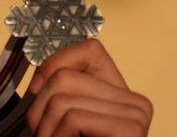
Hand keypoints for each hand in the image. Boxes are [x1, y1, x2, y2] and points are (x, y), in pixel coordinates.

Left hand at [26, 39, 152, 136]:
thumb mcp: (65, 120)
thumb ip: (60, 93)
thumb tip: (39, 80)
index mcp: (120, 93)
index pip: (89, 48)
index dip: (56, 64)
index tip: (38, 93)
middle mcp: (136, 100)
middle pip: (65, 76)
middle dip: (39, 109)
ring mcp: (137, 114)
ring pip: (62, 97)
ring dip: (44, 129)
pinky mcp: (132, 129)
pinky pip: (73, 117)